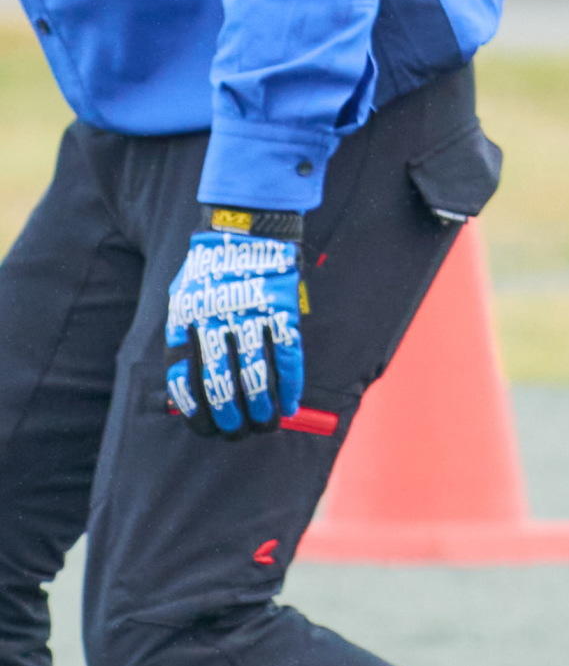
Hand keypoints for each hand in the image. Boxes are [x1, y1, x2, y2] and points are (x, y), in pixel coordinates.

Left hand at [164, 212, 303, 435]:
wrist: (243, 232)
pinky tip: (289, 403)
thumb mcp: (182, 300)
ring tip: (266, 425)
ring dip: (262, 409)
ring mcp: (249, 319)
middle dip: (229, 419)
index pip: (186, 381)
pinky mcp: (282, 314)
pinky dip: (289, 386)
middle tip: (237, 434)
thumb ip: (183, 340)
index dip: (197, 412)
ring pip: (255, 378)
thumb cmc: (210, 271)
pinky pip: (286, 359)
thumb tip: (186, 390)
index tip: (207, 429)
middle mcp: (214, 324)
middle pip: (221, 386)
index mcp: (185, 324)